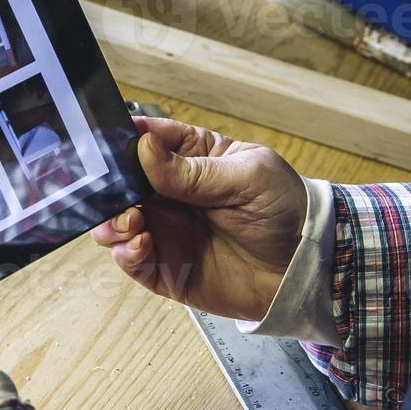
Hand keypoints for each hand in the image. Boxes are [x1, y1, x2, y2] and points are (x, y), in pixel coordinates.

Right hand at [91, 117, 306, 321]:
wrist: (305, 270)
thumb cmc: (287, 212)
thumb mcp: (247, 177)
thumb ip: (193, 170)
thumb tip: (145, 148)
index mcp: (192, 159)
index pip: (147, 140)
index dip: (122, 140)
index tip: (105, 145)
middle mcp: (171, 194)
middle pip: (121, 183)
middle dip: (109, 187)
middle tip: (116, 194)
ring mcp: (166, 230)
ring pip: (116, 222)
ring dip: (111, 221)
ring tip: (133, 222)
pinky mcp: (166, 267)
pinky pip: (130, 260)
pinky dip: (125, 253)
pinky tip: (142, 244)